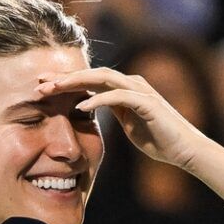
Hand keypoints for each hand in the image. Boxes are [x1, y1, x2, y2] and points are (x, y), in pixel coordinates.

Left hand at [35, 67, 209, 171]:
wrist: (183, 150)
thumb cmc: (157, 139)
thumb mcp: (128, 123)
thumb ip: (112, 112)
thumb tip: (93, 109)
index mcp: (124, 89)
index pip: (90, 80)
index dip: (66, 81)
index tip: (43, 86)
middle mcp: (131, 84)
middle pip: (93, 73)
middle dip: (65, 77)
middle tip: (40, 82)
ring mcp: (140, 91)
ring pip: (103, 78)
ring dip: (76, 82)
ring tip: (54, 90)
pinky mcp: (147, 103)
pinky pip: (118, 96)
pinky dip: (98, 99)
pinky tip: (80, 106)